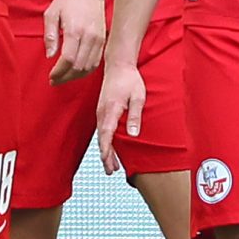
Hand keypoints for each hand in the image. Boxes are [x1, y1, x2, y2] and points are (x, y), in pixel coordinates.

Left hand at [44, 0, 106, 84]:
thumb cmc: (67, 0)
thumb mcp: (51, 14)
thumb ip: (50, 36)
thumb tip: (50, 56)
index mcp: (75, 30)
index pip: (68, 59)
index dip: (59, 72)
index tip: (51, 75)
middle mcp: (89, 36)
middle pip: (79, 67)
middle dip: (65, 77)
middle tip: (54, 80)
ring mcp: (99, 39)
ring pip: (89, 67)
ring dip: (75, 76)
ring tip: (63, 77)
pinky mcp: (103, 40)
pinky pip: (96, 61)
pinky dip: (85, 70)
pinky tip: (75, 71)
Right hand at [94, 59, 146, 174]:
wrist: (118, 66)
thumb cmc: (130, 80)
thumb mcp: (138, 97)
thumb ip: (134, 115)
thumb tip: (132, 134)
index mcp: (111, 109)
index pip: (106, 134)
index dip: (107, 150)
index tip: (108, 162)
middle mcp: (102, 112)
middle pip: (102, 139)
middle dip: (105, 156)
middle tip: (111, 171)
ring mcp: (100, 111)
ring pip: (101, 136)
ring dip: (105, 151)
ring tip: (111, 166)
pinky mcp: (102, 111)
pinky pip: (102, 130)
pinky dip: (105, 142)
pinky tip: (110, 149)